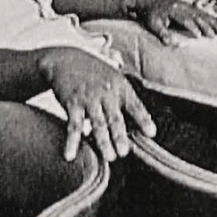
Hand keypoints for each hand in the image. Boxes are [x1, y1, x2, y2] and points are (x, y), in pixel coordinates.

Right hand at [38, 47, 156, 161]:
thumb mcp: (114, 78)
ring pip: (97, 123)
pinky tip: (70, 155)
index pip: (135, 105)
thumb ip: (125, 97)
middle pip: (115, 118)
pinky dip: (72, 141)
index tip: (151, 133)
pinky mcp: (72, 104)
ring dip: (103, 141)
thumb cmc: (95, 73)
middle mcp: (107, 93)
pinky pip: (73, 125)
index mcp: (121, 87)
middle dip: (120, 136)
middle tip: (124, 153)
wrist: (65, 59)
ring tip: (109, 157)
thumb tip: (141, 121)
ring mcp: (89, 98)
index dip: (143, 119)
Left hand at [126, 0, 216, 43]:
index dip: (192, 27)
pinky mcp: (190, 6)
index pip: (185, 19)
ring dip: (212, 23)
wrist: (151, 2)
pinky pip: (202, 13)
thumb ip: (162, 33)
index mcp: (173, 10)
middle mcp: (182, 6)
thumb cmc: (151, 16)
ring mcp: (187, 5)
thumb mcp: (153, 25)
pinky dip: (210, 19)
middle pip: (197, 16)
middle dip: (206, 26)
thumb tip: (169, 43)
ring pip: (202, 14)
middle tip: (214, 36)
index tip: (199, 36)